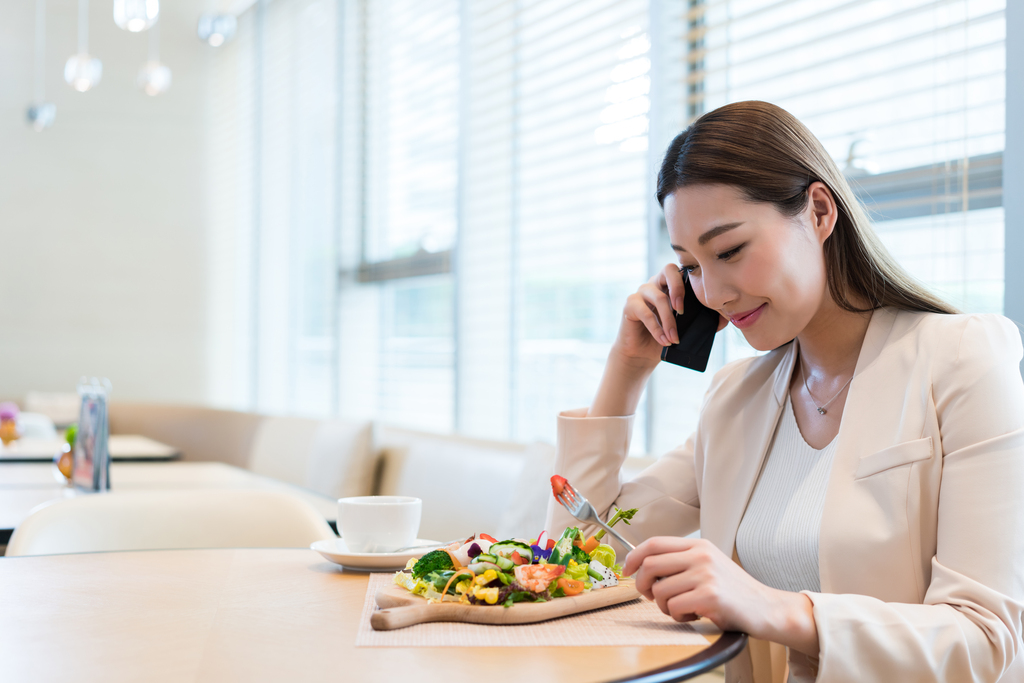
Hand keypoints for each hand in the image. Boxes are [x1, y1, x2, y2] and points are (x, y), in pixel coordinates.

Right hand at [590, 264, 727, 416]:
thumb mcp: (688, 328)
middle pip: (668, 270)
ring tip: (675, 338)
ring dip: (669, 321)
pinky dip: (657, 329)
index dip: (691, 279)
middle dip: (679, 288)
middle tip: (683, 311)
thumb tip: (725, 318)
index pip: (683, 270)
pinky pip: (645, 313)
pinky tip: (664, 341)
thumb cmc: (667, 336)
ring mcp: (641, 292)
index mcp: (672, 284)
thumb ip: (706, 321)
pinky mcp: (630, 305)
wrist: (643, 353)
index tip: (700, 300)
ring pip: (658, 297)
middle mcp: (656, 283)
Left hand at [622, 537, 818, 655]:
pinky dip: (678, 616)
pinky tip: (694, 615)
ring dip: (664, 606)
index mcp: (699, 545)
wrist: (767, 608)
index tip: (627, 570)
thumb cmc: (733, 591)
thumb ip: (682, 561)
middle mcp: (701, 555)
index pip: (654, 543)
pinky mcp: (710, 595)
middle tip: (653, 597)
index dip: (633, 557)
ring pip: (660, 590)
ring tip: (682, 608)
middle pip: (650, 565)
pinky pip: (674, 606)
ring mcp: (706, 574)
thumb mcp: (708, 565)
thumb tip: (644, 566)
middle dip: (643, 585)